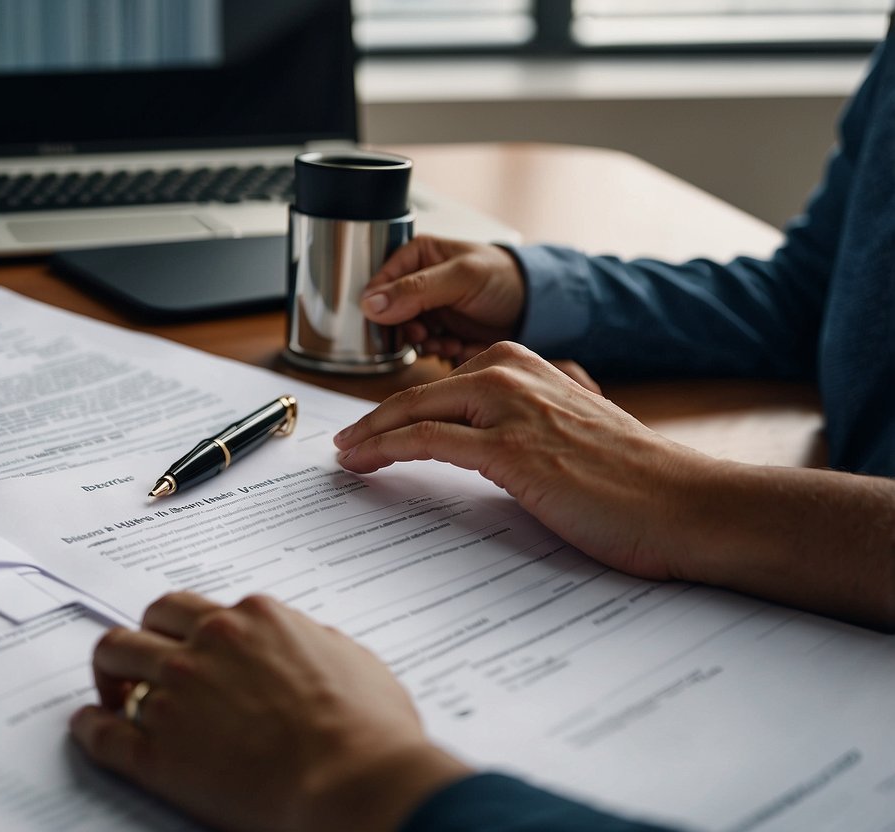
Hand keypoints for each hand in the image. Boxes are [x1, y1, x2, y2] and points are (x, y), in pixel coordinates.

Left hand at [70, 592, 470, 831]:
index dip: (182, 629)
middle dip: (138, 641)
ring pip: (113, 659)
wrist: (353, 780)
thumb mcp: (352, 659)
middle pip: (144, 623)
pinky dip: (90, 727)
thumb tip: (305, 642)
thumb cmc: (366, 728)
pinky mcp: (157, 751)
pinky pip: (102, 731)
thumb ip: (315, 641)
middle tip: (139, 666)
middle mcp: (207, 644)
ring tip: (111, 694)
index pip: (193, 608)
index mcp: (253, 619)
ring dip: (108, 674)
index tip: (180, 645)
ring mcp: (176, 694)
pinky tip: (90, 728)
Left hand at [333, 342, 710, 581]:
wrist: (683, 503)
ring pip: (416, 411)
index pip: (448, 384)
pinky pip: (428, 441)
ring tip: (346, 455)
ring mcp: (511, 408)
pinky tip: (365, 462)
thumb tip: (486, 443)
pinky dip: (387, 449)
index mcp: (530, 366)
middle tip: (346, 443)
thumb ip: (529, 423)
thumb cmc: (633, 479)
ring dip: (371, 434)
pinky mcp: (510, 448)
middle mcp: (516, 375)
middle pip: (421, 393)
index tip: (377, 427)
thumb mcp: (570, 432)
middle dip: (376, 419)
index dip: (404, 408)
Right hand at [361, 235, 525, 365]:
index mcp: (417, 256)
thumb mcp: (460, 277)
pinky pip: (428, 350)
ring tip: (450, 343)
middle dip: (410, 330)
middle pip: (390, 315)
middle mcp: (419, 283)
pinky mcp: (442, 333)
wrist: (536, 308)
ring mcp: (430, 310)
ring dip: (428, 345)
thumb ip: (415, 289)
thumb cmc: (505, 278)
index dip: (382, 307)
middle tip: (425, 336)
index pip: (379, 283)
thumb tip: (371, 304)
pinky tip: (460, 347)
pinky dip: (442, 353)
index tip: (395, 323)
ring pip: (408, 336)